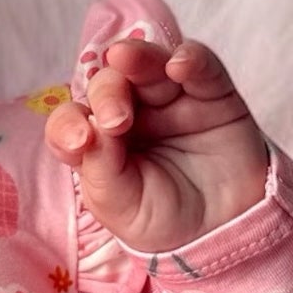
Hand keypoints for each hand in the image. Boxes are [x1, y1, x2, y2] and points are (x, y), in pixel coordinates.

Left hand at [44, 34, 270, 254]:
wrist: (223, 233)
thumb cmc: (164, 221)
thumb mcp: (121, 208)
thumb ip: (100, 168)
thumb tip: (89, 126)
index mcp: (100, 141)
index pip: (73, 119)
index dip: (69, 124)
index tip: (78, 142)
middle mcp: (132, 112)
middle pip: (110, 84)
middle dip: (106, 94)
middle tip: (115, 120)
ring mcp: (171, 99)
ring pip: (149, 64)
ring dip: (137, 59)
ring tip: (125, 59)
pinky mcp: (211, 94)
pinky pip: (201, 67)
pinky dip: (191, 59)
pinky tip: (179, 66)